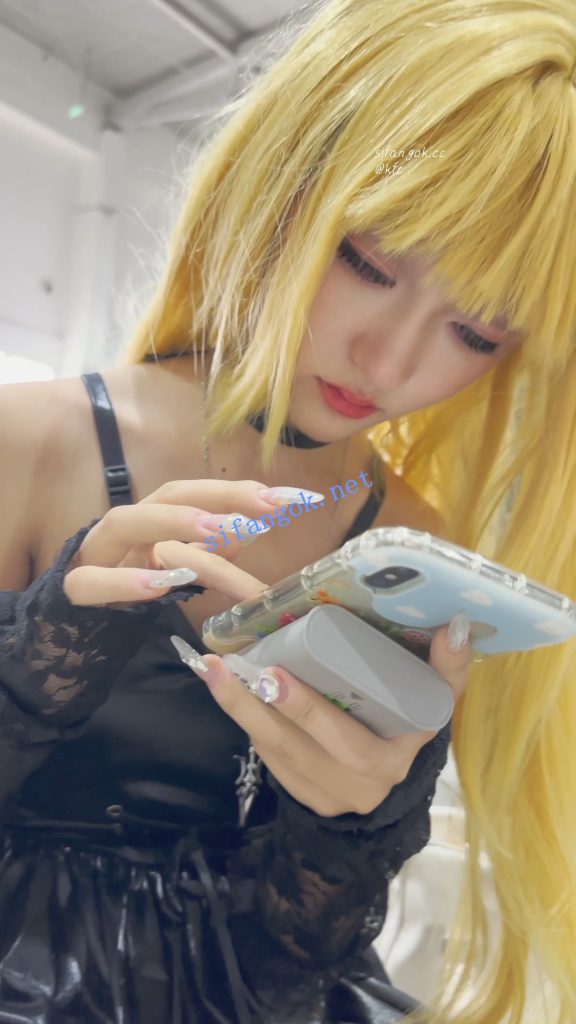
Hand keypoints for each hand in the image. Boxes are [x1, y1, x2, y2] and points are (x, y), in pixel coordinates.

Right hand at [63, 479, 283, 606]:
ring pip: (125, 523)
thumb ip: (209, 550)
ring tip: (218, 530)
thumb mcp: (176, 569)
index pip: (198, 493)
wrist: (67, 632)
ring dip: (173, 522)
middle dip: (218, 496)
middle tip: (267, 508)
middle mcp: (124, 526)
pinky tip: (161, 586)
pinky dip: (126, 582)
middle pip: (167, 495)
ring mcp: (95, 554)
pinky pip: (92, 582)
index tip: (296, 499)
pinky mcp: (73, 590)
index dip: (243, 491)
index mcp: (151, 519)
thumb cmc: (127, 591)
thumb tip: (250, 527)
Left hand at [195, 623, 470, 816]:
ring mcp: (334, 792)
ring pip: (289, 752)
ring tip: (217, 671)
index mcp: (409, 747)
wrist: (376, 793)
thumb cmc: (399, 730)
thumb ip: (444, 667)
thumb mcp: (425, 702)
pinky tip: (225, 688)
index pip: (410, 723)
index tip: (365, 664)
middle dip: (301, 709)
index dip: (401, 691)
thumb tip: (457, 622)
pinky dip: (248, 720)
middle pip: (336, 745)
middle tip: (267, 674)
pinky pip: (271, 757)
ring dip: (249, 710)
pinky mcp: (302, 795)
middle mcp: (374, 778)